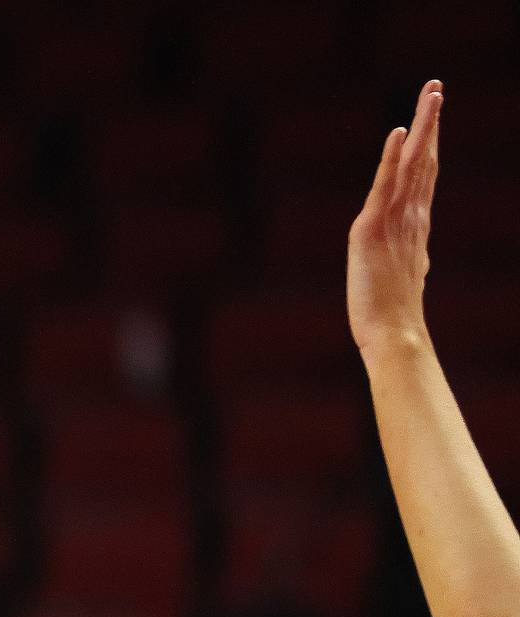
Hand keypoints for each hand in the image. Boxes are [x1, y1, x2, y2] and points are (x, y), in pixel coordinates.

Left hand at [347, 79, 443, 358]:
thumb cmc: (394, 317)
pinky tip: (401, 131)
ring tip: (432, 93)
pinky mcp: (373, 229)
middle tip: (436, 88)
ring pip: (414, 164)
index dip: (429, 144)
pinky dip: (394, 157)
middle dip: (430, 123)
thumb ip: (408, 261)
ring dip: (422, 126)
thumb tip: (416, 262)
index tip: (431, 117)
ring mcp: (395, 221)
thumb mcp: (402, 278)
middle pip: (425, 160)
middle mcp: (411, 217)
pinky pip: (387, 186)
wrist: (395, 335)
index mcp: (414, 226)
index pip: (424, 176)